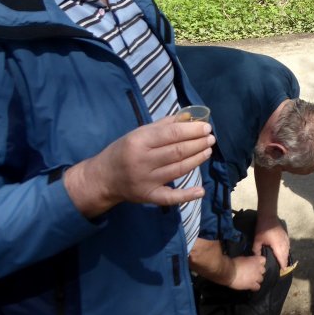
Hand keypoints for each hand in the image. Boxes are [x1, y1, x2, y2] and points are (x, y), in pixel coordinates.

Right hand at [64, 116, 214, 216]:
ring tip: (208, 151)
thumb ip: (164, 125)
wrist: (103, 178)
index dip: (192, 130)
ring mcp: (146, 180)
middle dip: (198, 144)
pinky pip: (169, 197)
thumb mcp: (139, 133)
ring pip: (178, 169)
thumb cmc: (124, 150)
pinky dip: (186, 195)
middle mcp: (142, 161)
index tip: (206, 127)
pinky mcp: (148, 196)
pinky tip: (200, 191)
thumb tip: (190, 117)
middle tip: (211, 139)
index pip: (171, 134)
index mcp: (139, 141)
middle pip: (177, 152)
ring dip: (197, 160)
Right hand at [227, 255, 266, 290]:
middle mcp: (258, 268)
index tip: (256, 264)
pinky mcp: (252, 284)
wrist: (229, 272)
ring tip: (251, 280)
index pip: (263, 260)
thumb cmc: (234, 263)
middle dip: (259, 272)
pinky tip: (250, 286)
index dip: (260, 263)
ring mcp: (256, 277)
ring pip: (261, 279)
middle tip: (253, 273)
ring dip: (257, 279)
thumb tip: (249, 263)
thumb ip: (249, 261)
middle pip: (263, 270)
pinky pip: (257, 287)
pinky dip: (255, 287)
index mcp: (255, 260)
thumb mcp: (243, 258)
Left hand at [254, 214, 290, 269]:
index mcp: (278, 245)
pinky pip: (288, 245)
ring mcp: (286, 239)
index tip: (283, 271)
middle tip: (283, 269)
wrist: (268, 217)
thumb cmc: (263, 228)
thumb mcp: (257, 240)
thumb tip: (258, 257)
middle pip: (286, 255)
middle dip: (285, 262)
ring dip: (286, 257)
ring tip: (284, 263)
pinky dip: (287, 250)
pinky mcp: (286, 236)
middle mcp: (284, 243)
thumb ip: (257, 250)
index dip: (282, 265)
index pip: (282, 258)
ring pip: (288, 250)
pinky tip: (284, 253)